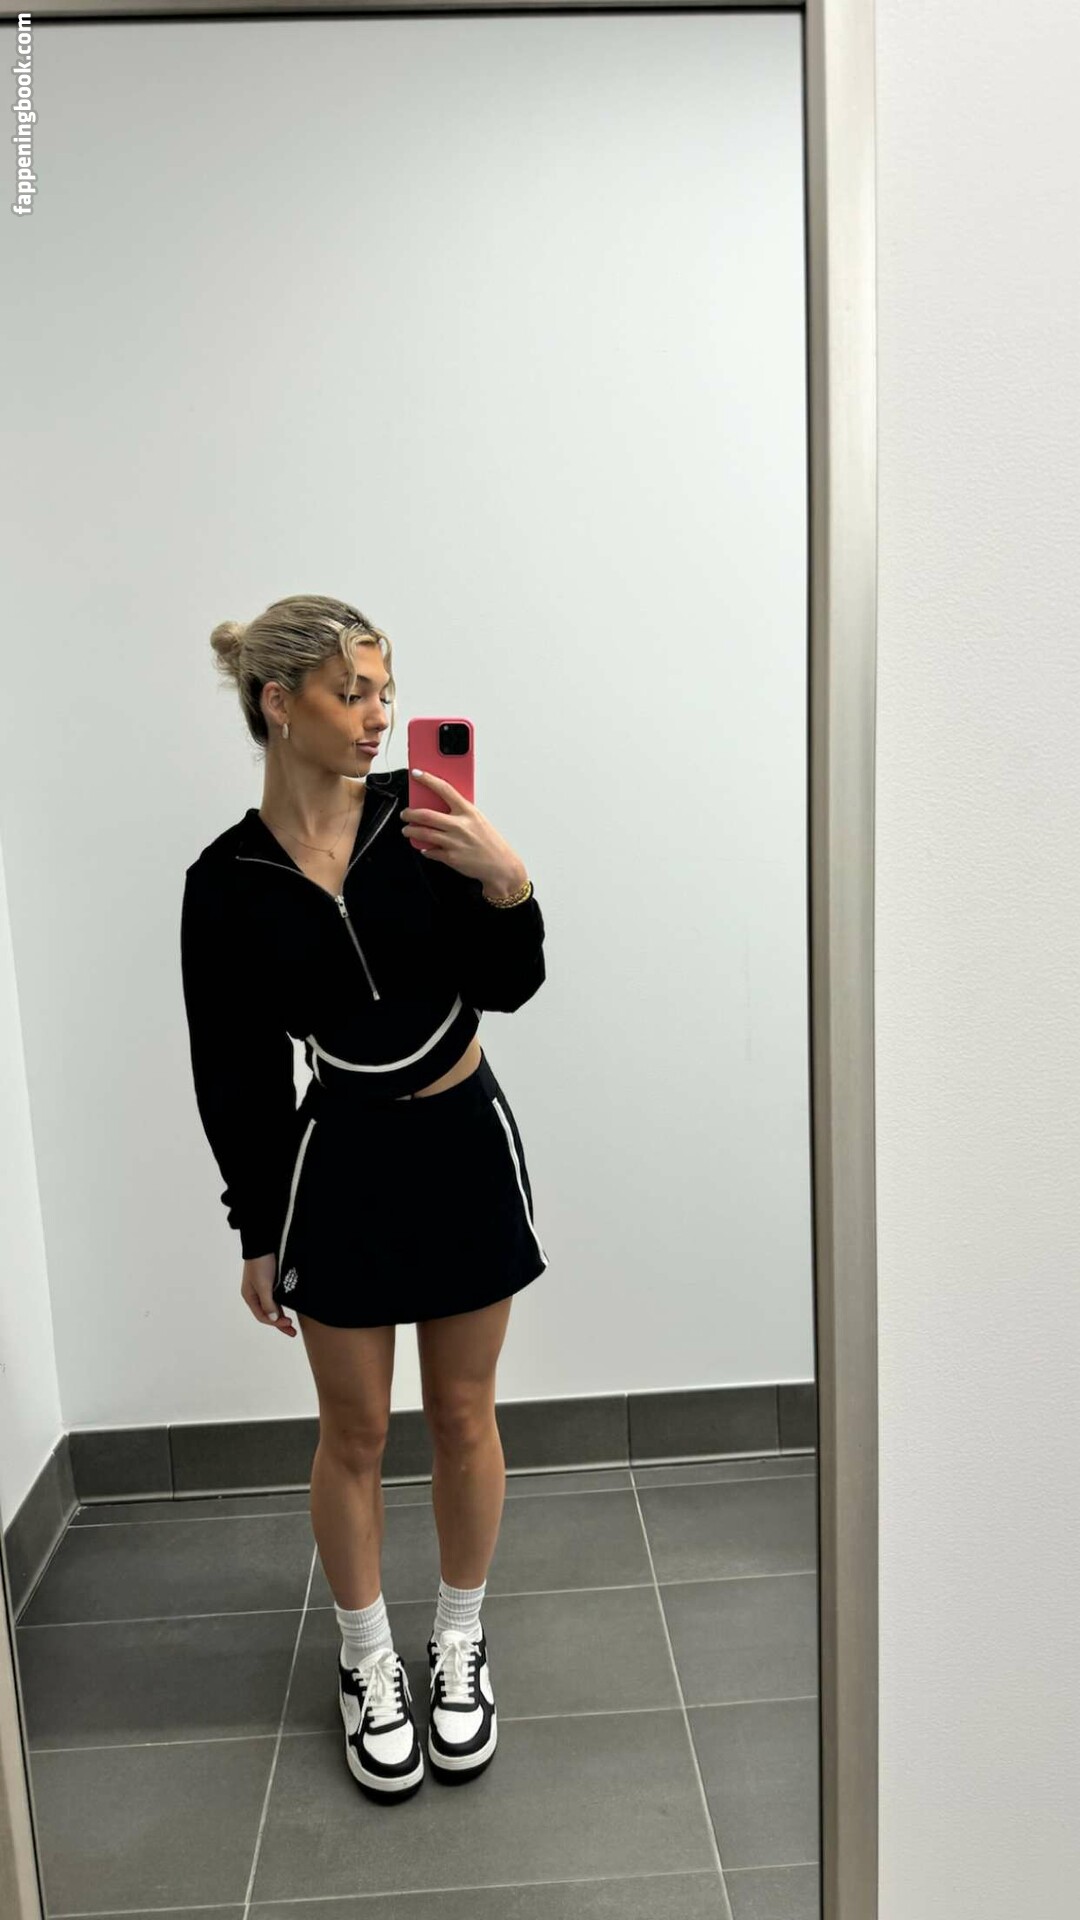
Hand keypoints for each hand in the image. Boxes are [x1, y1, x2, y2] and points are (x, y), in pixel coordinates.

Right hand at [242, 1254, 296, 1335]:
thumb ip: (268, 1303)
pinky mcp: (272, 1282)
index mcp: (250, 1297)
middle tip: (293, 1332)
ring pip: (273, 1307)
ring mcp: (264, 1289)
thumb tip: (274, 1320)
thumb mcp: (263, 1285)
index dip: (275, 1323)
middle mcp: (256, 1295)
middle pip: (268, 1314)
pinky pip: (277, 1298)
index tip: (288, 1323)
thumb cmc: (260, 1263)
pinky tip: (291, 1309)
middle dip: (280, 1324)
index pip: (262, 1316)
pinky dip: (283, 1305)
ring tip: (293, 1325)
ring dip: (282, 1315)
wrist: (264, 1242)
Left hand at [401, 768, 526, 893]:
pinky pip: (430, 851)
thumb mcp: (478, 820)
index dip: (428, 779)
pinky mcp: (451, 857)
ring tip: (407, 830)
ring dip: (410, 831)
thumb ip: (460, 812)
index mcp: (468, 811)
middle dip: (410, 813)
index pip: (445, 789)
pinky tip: (425, 848)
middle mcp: (460, 825)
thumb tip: (440, 806)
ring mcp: (454, 842)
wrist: (501, 865)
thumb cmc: (491, 842)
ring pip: (423, 833)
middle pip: (426, 814)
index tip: (417, 773)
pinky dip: (425, 849)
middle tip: (405, 813)